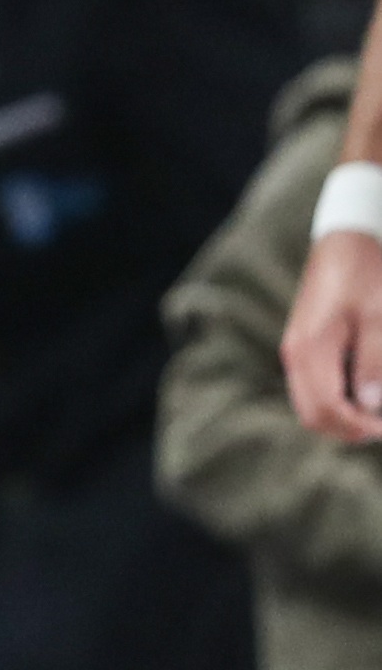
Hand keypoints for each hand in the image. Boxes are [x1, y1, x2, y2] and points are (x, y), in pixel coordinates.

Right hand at [283, 229, 381, 441]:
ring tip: (377, 408)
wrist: (345, 240)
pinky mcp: (304, 346)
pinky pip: (314, 389)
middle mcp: (296, 354)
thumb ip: (373, 362)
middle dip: (350, 428)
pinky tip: (364, 388)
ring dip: (344, 416)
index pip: (327, 410)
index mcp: (310, 349)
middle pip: (313, 416)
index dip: (361, 427)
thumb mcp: (378, 317)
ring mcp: (296, 351)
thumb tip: (372, 407)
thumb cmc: (366, 275)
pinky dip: (338, 400)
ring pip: (312, 406)